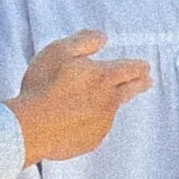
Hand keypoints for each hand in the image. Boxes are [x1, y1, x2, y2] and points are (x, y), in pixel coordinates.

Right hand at [9, 30, 151, 166]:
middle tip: (147, 81)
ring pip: (110, 110)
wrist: (30, 128)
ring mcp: (102, 124)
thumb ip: (84, 41)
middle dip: (140, 83)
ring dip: (108, 104)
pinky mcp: (91, 141)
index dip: (138, 66)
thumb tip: (102, 37)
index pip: (129, 69)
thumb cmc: (43, 86)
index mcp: (104, 77)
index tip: (146, 67)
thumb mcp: (60, 51)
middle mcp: (109, 102)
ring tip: (93, 100)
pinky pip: (95, 129)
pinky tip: (75, 120)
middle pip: (130, 90)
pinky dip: (90, 123)